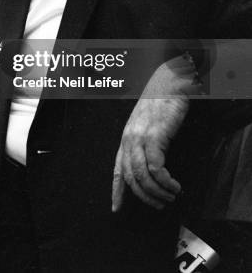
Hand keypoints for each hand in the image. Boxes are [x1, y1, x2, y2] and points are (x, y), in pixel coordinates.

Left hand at [112, 53, 201, 211]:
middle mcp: (129, 138)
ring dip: (157, 192)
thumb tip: (151, 166)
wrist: (170, 82)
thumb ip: (146, 142)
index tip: (116, 208)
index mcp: (126, 137)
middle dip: (144, 197)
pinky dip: (165, 182)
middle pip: (130, 177)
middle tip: (160, 205)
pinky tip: (174, 185)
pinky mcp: (155, 136)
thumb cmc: (162, 101)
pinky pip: (156, 168)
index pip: (117, 169)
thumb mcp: (148, 124)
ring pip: (142, 176)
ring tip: (170, 196)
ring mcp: (140, 137)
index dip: (116, 190)